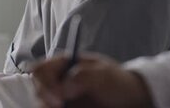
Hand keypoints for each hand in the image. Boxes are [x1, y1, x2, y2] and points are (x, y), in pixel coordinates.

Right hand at [33, 53, 153, 107]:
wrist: (131, 100)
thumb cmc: (117, 82)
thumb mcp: (104, 74)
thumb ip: (83, 76)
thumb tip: (63, 87)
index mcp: (64, 65)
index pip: (40, 70)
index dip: (43, 82)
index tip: (58, 98)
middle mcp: (58, 82)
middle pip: (38, 90)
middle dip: (45, 100)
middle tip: (60, 107)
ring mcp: (60, 99)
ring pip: (43, 105)